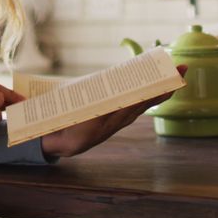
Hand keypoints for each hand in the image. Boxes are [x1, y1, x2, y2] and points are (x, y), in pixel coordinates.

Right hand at [40, 65, 187, 157]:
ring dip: (157, 91)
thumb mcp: (45, 118)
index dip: (135, 98)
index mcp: (88, 128)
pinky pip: (133, 108)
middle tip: (179, 71)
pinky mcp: (112, 121)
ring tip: (176, 76)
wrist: (47, 146)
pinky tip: (158, 89)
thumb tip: (38, 100)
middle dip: (157, 88)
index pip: (117, 110)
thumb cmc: (44, 126)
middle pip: (135, 105)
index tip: (151, 85)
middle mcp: (104, 127)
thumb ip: (49, 112)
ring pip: (138, 107)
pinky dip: (147, 97)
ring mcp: (110, 124)